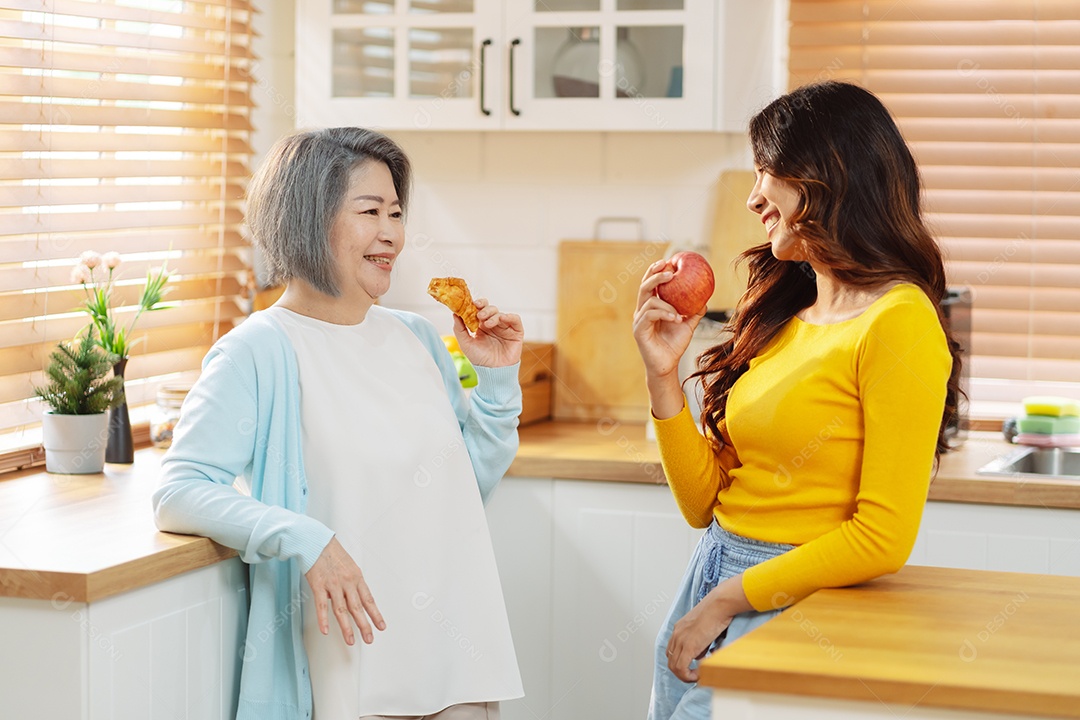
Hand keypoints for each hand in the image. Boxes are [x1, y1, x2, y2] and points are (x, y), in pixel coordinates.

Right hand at [305, 536, 384, 644]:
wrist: (316, 541)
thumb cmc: (332, 553)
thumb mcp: (349, 566)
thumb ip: (353, 582)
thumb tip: (357, 598)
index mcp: (357, 577)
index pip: (369, 600)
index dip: (375, 614)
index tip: (381, 626)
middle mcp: (347, 582)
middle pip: (358, 608)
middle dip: (364, 625)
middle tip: (370, 638)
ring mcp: (333, 584)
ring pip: (341, 610)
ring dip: (347, 627)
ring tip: (351, 640)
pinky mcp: (318, 585)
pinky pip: (322, 605)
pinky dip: (323, 619)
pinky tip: (326, 630)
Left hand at [455, 298, 523, 367]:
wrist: (493, 372)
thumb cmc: (480, 359)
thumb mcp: (466, 344)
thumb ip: (459, 329)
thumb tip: (454, 314)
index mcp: (481, 325)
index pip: (479, 309)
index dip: (476, 304)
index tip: (472, 304)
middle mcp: (493, 324)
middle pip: (490, 309)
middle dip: (485, 309)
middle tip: (479, 315)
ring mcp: (504, 327)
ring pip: (500, 313)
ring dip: (493, 316)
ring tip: (488, 324)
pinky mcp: (516, 331)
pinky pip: (515, 319)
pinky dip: (510, 316)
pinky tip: (503, 318)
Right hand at [633, 260, 705, 379]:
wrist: (667, 365)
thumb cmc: (674, 345)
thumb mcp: (688, 325)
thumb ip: (693, 312)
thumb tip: (705, 299)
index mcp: (651, 307)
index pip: (650, 284)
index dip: (656, 271)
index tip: (668, 262)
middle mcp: (642, 311)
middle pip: (645, 286)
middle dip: (655, 275)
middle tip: (669, 271)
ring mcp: (639, 320)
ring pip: (649, 300)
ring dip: (666, 302)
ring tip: (679, 312)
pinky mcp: (639, 329)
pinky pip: (650, 314)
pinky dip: (664, 313)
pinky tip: (676, 318)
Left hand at [666, 574, 751, 682]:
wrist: (719, 605)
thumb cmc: (716, 612)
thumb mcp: (703, 627)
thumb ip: (699, 641)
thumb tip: (700, 655)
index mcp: (679, 628)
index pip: (672, 651)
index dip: (680, 662)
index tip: (691, 667)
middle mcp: (677, 634)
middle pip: (670, 660)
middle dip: (681, 672)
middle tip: (693, 675)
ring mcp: (681, 640)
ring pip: (674, 667)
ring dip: (684, 676)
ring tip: (697, 676)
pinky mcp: (689, 647)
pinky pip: (682, 668)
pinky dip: (688, 676)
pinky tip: (698, 675)